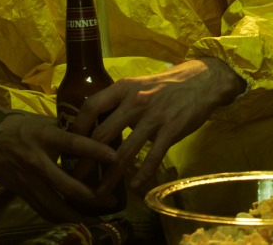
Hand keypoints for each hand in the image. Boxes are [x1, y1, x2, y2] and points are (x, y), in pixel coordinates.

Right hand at [0, 102, 118, 221]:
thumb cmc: (18, 124)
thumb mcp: (44, 121)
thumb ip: (66, 131)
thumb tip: (95, 135)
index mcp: (44, 136)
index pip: (74, 144)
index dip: (95, 151)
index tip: (116, 157)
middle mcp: (36, 161)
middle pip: (66, 185)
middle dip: (91, 196)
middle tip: (111, 201)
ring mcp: (27, 180)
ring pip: (54, 205)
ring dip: (77, 215)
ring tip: (97, 220)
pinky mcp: (21, 192)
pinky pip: (43, 209)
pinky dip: (60, 217)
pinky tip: (75, 220)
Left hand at [72, 58, 244, 195]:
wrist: (203, 80)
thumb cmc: (166, 86)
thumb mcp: (139, 84)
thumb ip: (119, 102)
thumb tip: (95, 124)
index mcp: (124, 88)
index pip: (91, 107)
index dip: (77, 129)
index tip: (70, 147)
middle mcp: (136, 101)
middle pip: (102, 135)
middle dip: (86, 160)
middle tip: (75, 178)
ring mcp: (154, 117)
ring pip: (124, 152)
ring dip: (109, 176)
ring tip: (99, 192)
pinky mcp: (171, 130)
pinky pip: (153, 157)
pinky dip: (142, 175)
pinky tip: (134, 187)